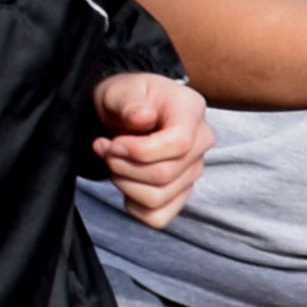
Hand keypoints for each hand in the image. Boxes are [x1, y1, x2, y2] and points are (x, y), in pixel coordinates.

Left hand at [91, 71, 208, 226]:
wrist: (128, 111)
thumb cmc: (128, 98)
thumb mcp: (122, 90)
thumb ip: (129, 102)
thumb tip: (143, 117)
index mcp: (191, 111)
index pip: (180, 144)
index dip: (141, 151)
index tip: (113, 143)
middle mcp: (201, 142)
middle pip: (165, 174)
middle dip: (123, 166)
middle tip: (105, 149)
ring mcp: (193, 170)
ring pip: (158, 197)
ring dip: (124, 184)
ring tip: (114, 162)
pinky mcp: (181, 192)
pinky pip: (158, 216)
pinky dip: (134, 205)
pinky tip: (126, 182)